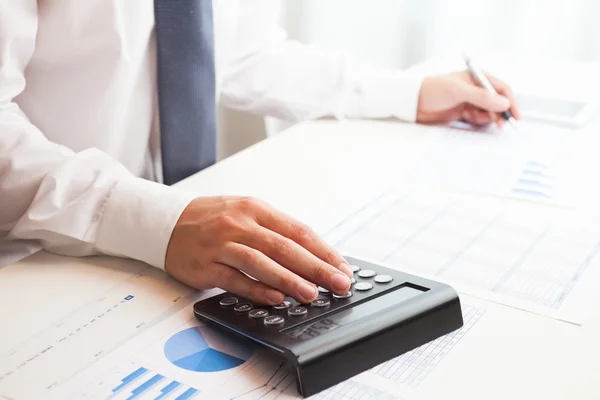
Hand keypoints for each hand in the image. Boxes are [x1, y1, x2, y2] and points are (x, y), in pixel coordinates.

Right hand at [165, 196, 352, 304]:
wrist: (167, 222)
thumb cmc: (214, 219)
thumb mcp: (246, 214)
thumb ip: (276, 232)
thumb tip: (314, 256)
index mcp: (257, 209)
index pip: (298, 231)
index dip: (324, 251)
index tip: (343, 268)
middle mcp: (240, 224)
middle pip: (285, 247)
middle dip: (316, 267)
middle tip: (339, 284)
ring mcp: (222, 244)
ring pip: (260, 262)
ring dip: (289, 279)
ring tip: (312, 294)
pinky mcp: (206, 265)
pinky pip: (234, 279)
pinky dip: (256, 290)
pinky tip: (275, 299)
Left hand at [416, 71, 520, 126]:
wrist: (412, 102)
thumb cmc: (432, 89)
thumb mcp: (458, 91)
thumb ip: (481, 97)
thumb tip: (503, 103)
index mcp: (477, 78)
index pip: (501, 89)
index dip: (510, 101)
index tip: (515, 115)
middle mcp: (476, 89)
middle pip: (497, 102)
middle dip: (500, 113)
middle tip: (500, 124)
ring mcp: (469, 101)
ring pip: (488, 112)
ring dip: (488, 117)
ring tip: (476, 118)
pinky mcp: (462, 112)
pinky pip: (478, 118)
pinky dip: (478, 121)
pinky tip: (470, 119)